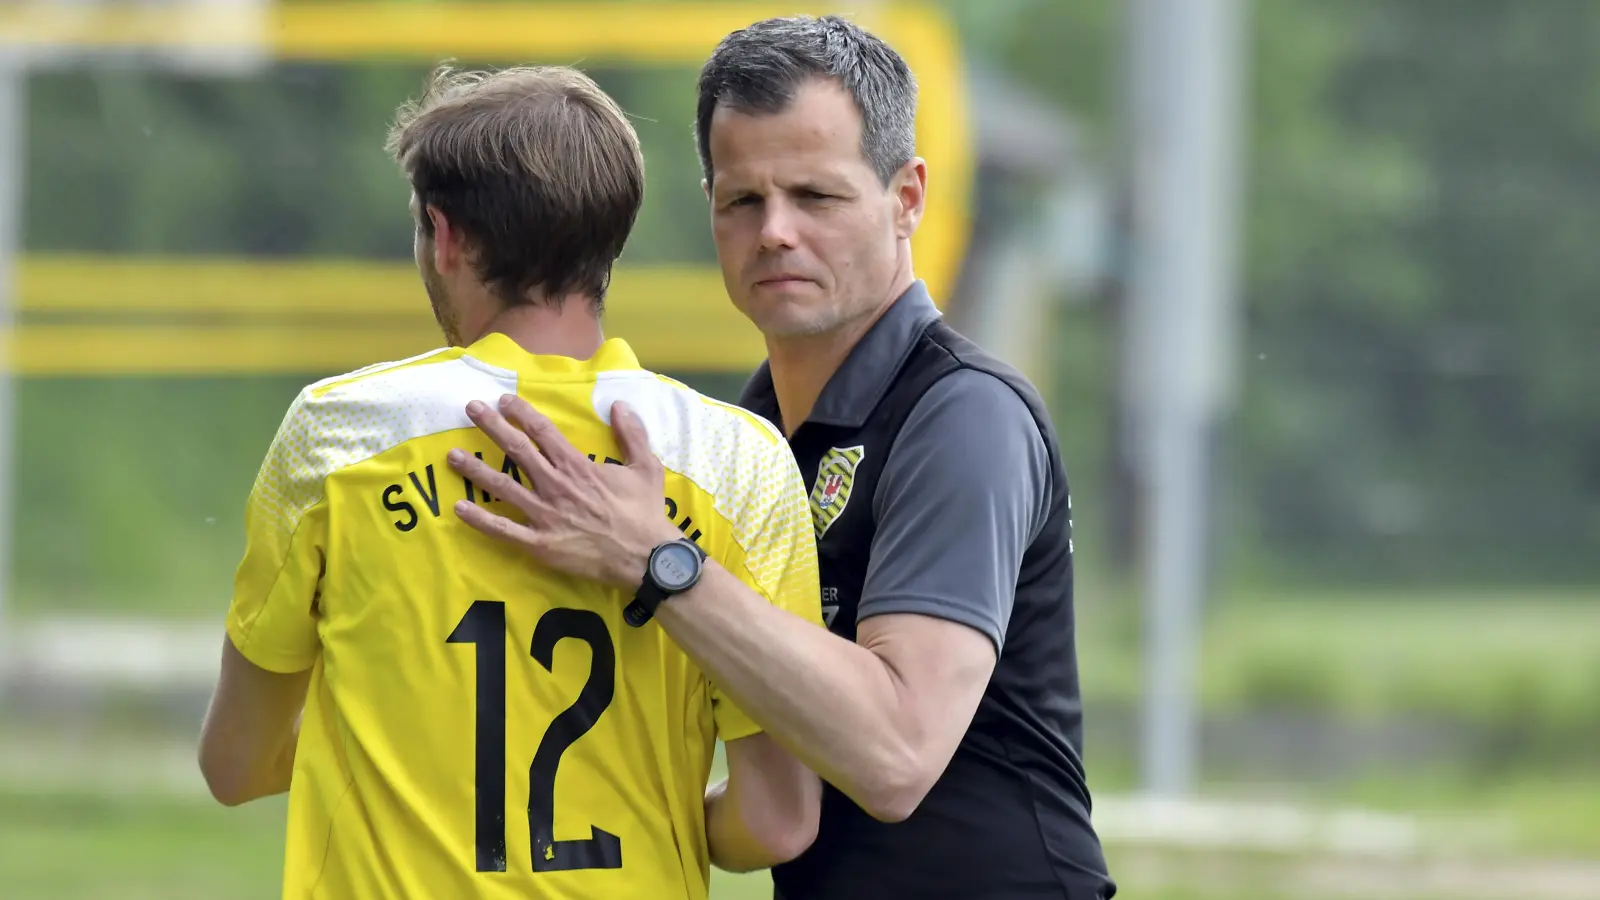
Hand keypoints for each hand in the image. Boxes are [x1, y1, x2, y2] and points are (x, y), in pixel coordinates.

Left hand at [446, 395, 682, 589]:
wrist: (645, 557)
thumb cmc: (645, 513)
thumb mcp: (646, 467)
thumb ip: (632, 434)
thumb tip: (619, 405)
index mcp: (578, 465)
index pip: (543, 431)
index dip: (522, 413)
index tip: (503, 401)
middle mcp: (555, 485)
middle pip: (517, 450)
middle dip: (492, 426)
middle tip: (471, 408)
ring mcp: (545, 515)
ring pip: (503, 486)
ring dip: (476, 469)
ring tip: (452, 456)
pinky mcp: (540, 543)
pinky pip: (504, 530)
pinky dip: (480, 519)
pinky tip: (460, 508)